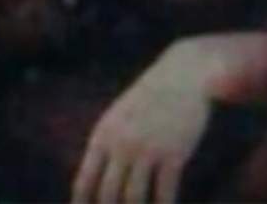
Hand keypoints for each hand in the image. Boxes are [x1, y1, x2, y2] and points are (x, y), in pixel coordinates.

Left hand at [71, 42, 215, 203]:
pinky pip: (164, 193)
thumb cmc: (149, 98)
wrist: (181, 75)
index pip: (84, 181)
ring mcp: (147, 150)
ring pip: (135, 198)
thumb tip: (96, 177)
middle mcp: (121, 145)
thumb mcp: (118, 116)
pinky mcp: (173, 154)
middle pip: (109, 195)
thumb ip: (106, 144)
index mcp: (102, 135)